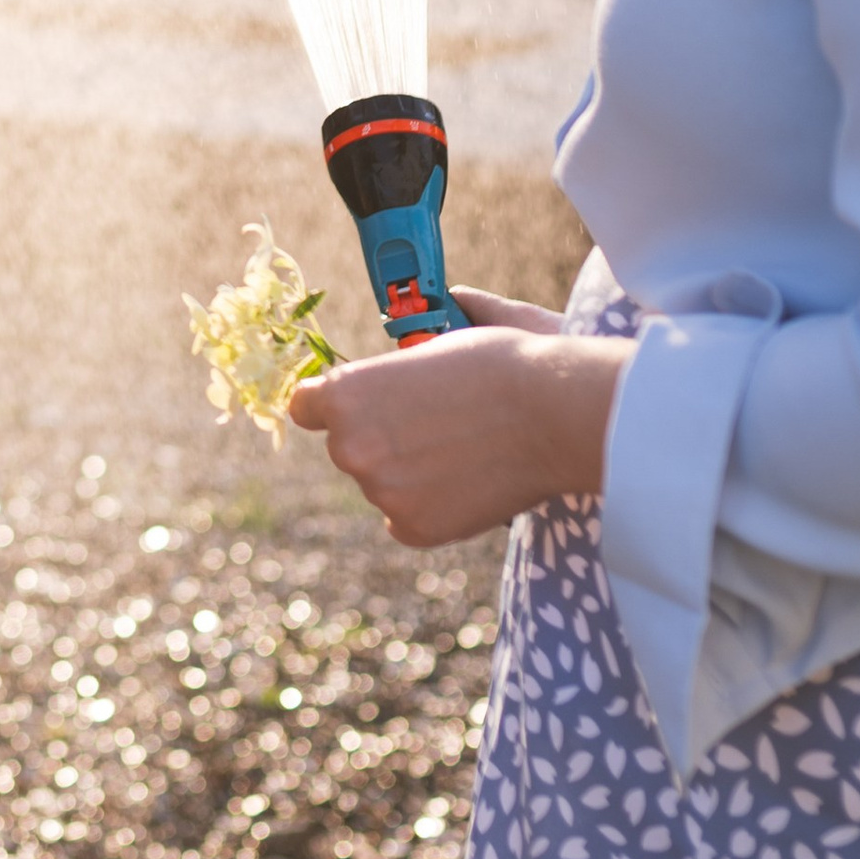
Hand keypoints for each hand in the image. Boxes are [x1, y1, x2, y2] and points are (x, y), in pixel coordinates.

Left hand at [287, 305, 626, 546]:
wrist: (554, 412)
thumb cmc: (500, 363)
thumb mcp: (434, 342)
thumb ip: (398, 363)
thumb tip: (422, 330)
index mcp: (345, 394)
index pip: (305, 409)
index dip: (332, 407)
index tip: (360, 410)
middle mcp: (350, 447)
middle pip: (348, 448)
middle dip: (380, 440)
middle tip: (433, 427)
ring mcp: (381, 492)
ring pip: (382, 485)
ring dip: (409, 475)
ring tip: (463, 451)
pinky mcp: (414, 528)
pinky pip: (406, 520)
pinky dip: (431, 508)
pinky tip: (467, 482)